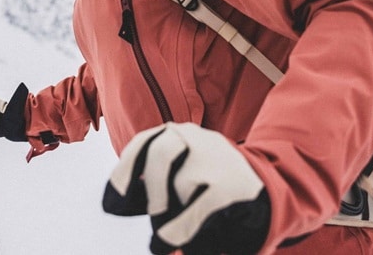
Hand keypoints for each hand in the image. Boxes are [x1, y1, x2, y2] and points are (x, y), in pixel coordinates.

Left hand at [103, 122, 269, 254]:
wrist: (259, 188)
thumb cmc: (206, 182)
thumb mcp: (179, 171)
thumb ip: (152, 182)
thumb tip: (117, 203)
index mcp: (177, 133)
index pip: (143, 143)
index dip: (124, 173)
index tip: (112, 203)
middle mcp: (196, 137)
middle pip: (161, 155)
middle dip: (152, 191)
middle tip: (156, 215)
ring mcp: (217, 157)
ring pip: (182, 184)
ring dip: (174, 211)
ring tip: (175, 229)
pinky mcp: (233, 184)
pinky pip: (199, 207)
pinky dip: (182, 228)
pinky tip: (172, 240)